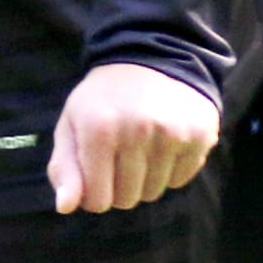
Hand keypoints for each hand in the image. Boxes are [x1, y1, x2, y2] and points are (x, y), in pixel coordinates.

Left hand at [46, 61, 217, 214]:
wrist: (154, 54)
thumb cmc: (105, 97)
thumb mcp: (72, 123)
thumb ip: (63, 167)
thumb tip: (65, 207)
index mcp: (99, 129)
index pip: (97, 201)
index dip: (95, 192)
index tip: (98, 171)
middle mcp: (137, 131)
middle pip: (127, 200)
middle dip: (120, 186)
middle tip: (120, 155)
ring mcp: (172, 133)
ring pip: (154, 193)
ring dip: (146, 179)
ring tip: (143, 146)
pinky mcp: (200, 134)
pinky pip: (180, 180)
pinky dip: (171, 169)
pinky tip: (164, 142)